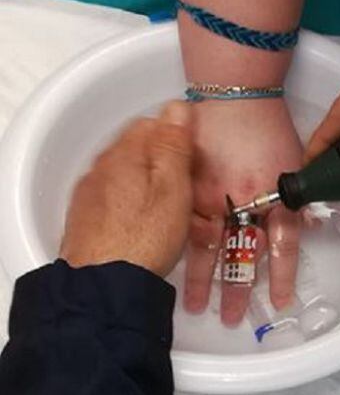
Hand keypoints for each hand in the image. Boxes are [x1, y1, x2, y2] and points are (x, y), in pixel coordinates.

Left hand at [60, 102, 193, 277]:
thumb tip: (176, 107)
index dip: (180, 140)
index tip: (197, 163)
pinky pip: (117, 202)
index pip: (153, 124)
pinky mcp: (87, 219)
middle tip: (192, 195)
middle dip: (168, 167)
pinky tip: (150, 231)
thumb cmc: (142, 241)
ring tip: (176, 220)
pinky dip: (136, 210)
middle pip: (140, 152)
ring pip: (129, 179)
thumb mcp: (173, 189)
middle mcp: (101, 168)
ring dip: (153, 190)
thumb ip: (174, 145)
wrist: (104, 287)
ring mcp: (91, 195)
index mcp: (124, 154)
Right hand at [184, 98, 303, 326]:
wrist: (234, 94)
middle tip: (232, 319)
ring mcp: (212, 197)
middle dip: (236, 291)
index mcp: (276, 196)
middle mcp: (244, 202)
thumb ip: (301, 194)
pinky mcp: (187, 189)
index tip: (280, 301)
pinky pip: (183, 225)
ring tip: (197, 308)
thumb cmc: (267, 125)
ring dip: (203, 281)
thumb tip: (311, 223)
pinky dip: (180, 249)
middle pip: (241, 255)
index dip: (281, 276)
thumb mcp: (296, 160)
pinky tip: (171, 266)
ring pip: (208, 248)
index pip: (283, 245)